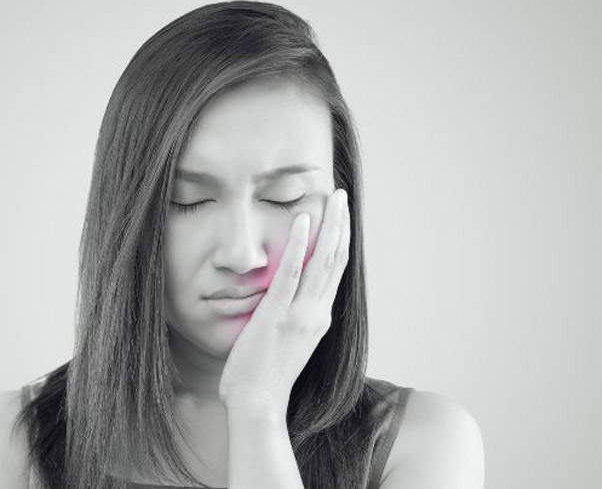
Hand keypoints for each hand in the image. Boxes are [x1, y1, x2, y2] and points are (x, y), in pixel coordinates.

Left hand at [218, 188, 350, 411]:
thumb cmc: (262, 379)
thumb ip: (287, 317)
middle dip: (342, 224)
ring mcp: (300, 313)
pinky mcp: (278, 314)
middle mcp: (317, 313)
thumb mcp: (284, 342)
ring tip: (333, 198)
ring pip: (323, 260)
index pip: (335, 272)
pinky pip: (292, 271)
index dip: (341, 241)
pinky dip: (299, 243)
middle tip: (343, 195)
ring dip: (330, 224)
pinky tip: (302, 219)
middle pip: (337, 259)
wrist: (258, 406)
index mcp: (318, 319)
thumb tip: (278, 298)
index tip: (341, 216)